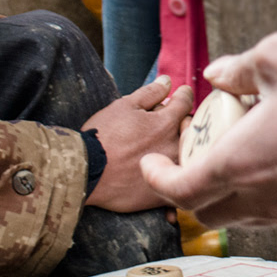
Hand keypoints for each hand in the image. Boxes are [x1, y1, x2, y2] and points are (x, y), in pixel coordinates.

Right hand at [84, 75, 193, 212]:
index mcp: (166, 123)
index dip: (182, 95)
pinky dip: (174, 178)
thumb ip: (150, 93)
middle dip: (184, 121)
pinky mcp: (162, 194)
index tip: (180, 94)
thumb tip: (167, 81)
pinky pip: (178, 186)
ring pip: (188, 156)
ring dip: (181, 148)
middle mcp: (175, 147)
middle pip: (191, 129)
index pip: (186, 101)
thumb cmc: (102, 136)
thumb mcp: (124, 106)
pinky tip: (163, 174)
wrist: (85, 173)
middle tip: (169, 122)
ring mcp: (171, 172)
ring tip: (163, 147)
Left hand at [140, 31, 276, 226]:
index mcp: (239, 165)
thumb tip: (216, 76)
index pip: (181, 190)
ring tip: (238, 151)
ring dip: (230, 192)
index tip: (152, 163)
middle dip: (190, 189)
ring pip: (246, 215)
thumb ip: (238, 68)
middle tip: (194, 155)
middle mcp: (263, 198)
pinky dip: (264, 192)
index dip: (159, 178)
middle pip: (209, 212)